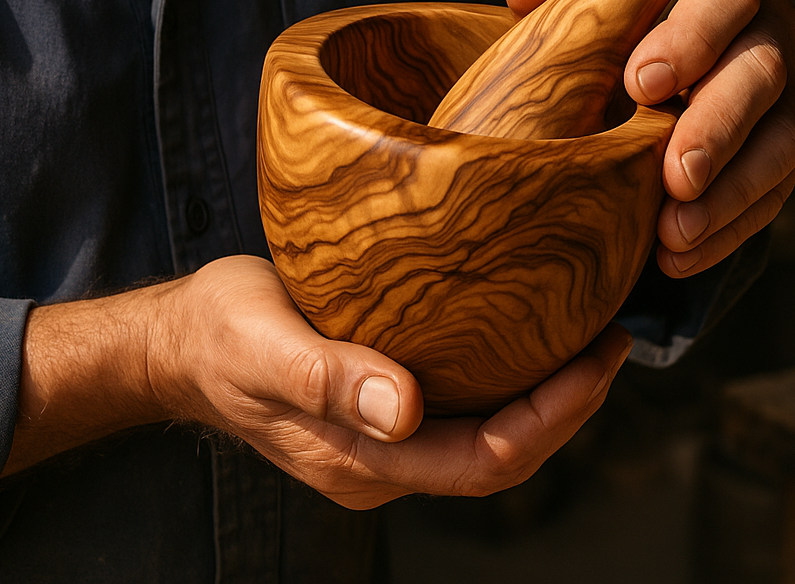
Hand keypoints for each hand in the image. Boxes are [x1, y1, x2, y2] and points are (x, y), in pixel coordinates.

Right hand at [155, 255, 632, 508]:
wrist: (182, 341)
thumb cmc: (219, 335)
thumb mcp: (265, 347)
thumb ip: (329, 380)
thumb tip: (406, 410)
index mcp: (364, 458)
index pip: (486, 460)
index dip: (553, 418)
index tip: (598, 357)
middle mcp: (384, 459)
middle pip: (502, 456)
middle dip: (568, 409)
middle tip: (612, 340)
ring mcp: (385, 440)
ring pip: (488, 436)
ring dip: (546, 396)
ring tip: (588, 336)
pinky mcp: (382, 410)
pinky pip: (464, 411)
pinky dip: (509, 382)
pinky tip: (525, 336)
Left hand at [505, 0, 794, 277]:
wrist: (628, 102)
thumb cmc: (598, 45)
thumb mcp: (575, 21)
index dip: (693, 35)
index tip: (639, 86)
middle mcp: (769, 30)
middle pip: (764, 69)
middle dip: (717, 126)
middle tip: (673, 174)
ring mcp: (787, 95)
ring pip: (784, 140)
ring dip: (729, 191)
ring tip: (673, 233)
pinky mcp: (784, 152)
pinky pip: (773, 194)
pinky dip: (726, 229)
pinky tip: (677, 257)